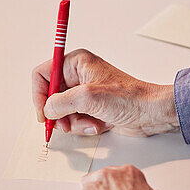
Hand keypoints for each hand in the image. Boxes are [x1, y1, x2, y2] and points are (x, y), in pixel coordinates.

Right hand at [32, 49, 178, 136]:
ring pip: (62, 112)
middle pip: (50, 96)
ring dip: (74, 123)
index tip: (42, 113)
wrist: (151, 113)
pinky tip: (99, 125)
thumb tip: (46, 110)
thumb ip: (60, 102)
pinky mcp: (91, 108)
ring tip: (91, 123)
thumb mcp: (88, 98)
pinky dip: (83, 126)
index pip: (42, 74)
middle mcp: (78, 75)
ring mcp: (84, 93)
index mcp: (76, 62)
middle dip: (58, 114)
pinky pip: (74, 120)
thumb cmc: (128, 98)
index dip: (38, 94)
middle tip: (65, 124)